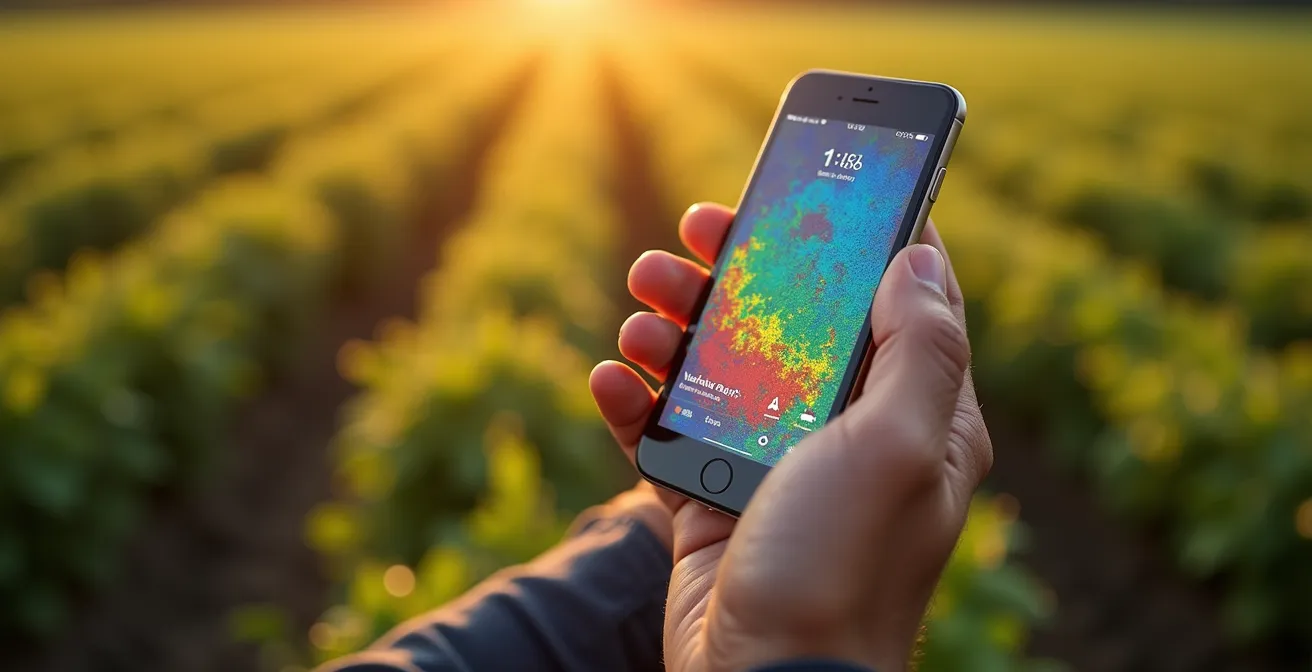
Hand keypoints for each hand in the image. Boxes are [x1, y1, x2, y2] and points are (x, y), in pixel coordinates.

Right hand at [589, 203, 992, 671]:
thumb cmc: (840, 568)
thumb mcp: (895, 445)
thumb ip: (917, 348)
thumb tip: (920, 257)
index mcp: (914, 418)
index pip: (901, 303)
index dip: (860, 239)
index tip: (815, 191)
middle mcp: (848, 435)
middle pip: (793, 324)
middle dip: (742, 272)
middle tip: (697, 231)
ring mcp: (776, 466)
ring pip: (723, 368)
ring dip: (676, 327)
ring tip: (641, 303)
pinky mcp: (713, 498)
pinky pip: (669, 431)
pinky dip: (636, 401)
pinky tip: (611, 376)